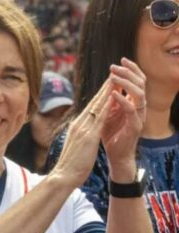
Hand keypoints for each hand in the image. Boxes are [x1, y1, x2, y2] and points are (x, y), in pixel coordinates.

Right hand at [49, 77, 113, 188]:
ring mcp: (82, 129)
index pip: (89, 110)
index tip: (105, 88)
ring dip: (106, 93)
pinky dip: (107, 106)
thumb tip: (81, 135)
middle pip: (92, 104)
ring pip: (96, 107)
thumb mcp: (76, 147)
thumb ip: (79, 138)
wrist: (63, 176)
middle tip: (111, 77)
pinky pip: (100, 118)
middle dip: (102, 90)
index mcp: (76, 128)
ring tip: (114, 81)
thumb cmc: (69, 166)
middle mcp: (78, 125)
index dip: (97, 98)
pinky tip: (113, 98)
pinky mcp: (88, 136)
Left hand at [101, 58, 145, 180]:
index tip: (120, 60)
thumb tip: (108, 83)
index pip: (137, 81)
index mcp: (133, 102)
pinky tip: (114, 94)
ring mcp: (139, 116)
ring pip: (139, 94)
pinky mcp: (135, 126)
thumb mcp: (108, 113)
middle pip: (140, 84)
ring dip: (126, 83)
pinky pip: (132, 109)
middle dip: (128, 72)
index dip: (131, 70)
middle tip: (115, 66)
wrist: (115, 155)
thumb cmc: (111, 134)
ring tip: (113, 77)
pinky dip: (123, 100)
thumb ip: (110, 100)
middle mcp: (139, 107)